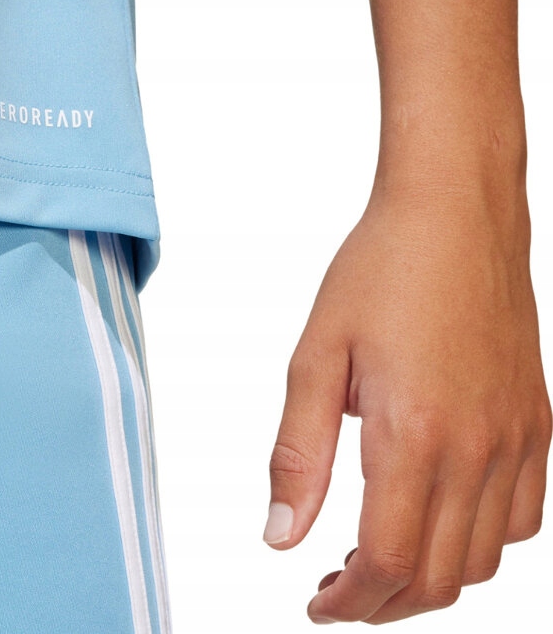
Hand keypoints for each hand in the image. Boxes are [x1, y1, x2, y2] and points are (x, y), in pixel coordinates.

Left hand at [264, 183, 551, 623]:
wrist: (453, 213)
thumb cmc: (379, 271)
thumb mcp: (316, 356)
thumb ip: (298, 452)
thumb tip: (280, 536)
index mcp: (412, 433)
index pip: (386, 562)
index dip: (347, 601)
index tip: (314, 603)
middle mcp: (477, 448)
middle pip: (436, 577)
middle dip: (381, 603)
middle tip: (335, 587)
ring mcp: (517, 439)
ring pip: (483, 560)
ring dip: (428, 578)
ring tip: (378, 556)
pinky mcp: (537, 423)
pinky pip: (524, 518)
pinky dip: (480, 542)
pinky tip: (438, 515)